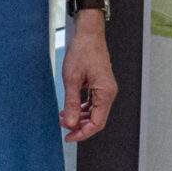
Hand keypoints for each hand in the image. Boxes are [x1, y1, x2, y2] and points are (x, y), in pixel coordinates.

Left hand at [60, 11, 116, 142]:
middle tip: (63, 127)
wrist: (88, 33)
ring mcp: (105, 88)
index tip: (68, 137)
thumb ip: (71, 103)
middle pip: (96, 119)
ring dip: (79, 117)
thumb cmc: (83, 51)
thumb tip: (70, 123)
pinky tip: (69, 107)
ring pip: (94, 111)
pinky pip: (92, 102)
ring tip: (63, 117)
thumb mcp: (72, 80)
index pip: (97, 123)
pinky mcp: (100, 84)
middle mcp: (108, 92)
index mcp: (105, 93)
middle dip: (79, 126)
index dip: (82, 133)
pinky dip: (81, 107)